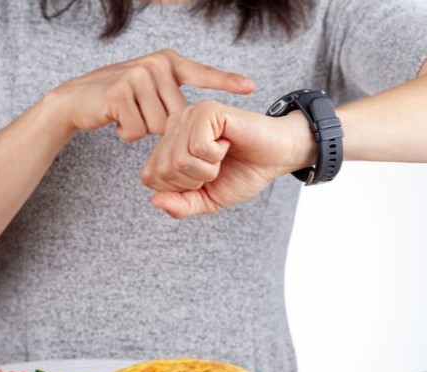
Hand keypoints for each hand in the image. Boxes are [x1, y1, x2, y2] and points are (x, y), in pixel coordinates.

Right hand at [51, 49, 254, 141]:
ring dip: (142, 130)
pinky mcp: (119, 93)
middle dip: (160, 126)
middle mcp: (155, 64)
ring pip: (158, 127)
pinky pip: (137, 130)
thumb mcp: (151, 91)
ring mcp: (136, 75)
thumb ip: (173, 100)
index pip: (202, 74)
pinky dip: (126, 133)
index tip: (251, 87)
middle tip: (139, 113)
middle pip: (177, 117)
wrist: (77, 99)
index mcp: (169, 62)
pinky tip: (116, 118)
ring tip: (127, 114)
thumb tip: (195, 121)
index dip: (226, 82)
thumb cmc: (121, 99)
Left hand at [141, 101, 315, 217]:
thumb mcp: (207, 200)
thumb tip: (154, 202)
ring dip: (208, 169)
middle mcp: (174, 125)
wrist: (276, 158)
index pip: (150, 177)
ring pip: (179, 159)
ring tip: (222, 155)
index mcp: (169, 144)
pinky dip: (216, 155)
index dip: (180, 189)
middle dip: (194, 181)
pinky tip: (227, 143)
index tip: (204, 178)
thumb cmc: (242, 174)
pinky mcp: (207, 110)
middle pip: (163, 170)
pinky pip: (198, 146)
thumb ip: (180, 206)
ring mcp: (189, 115)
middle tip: (216, 167)